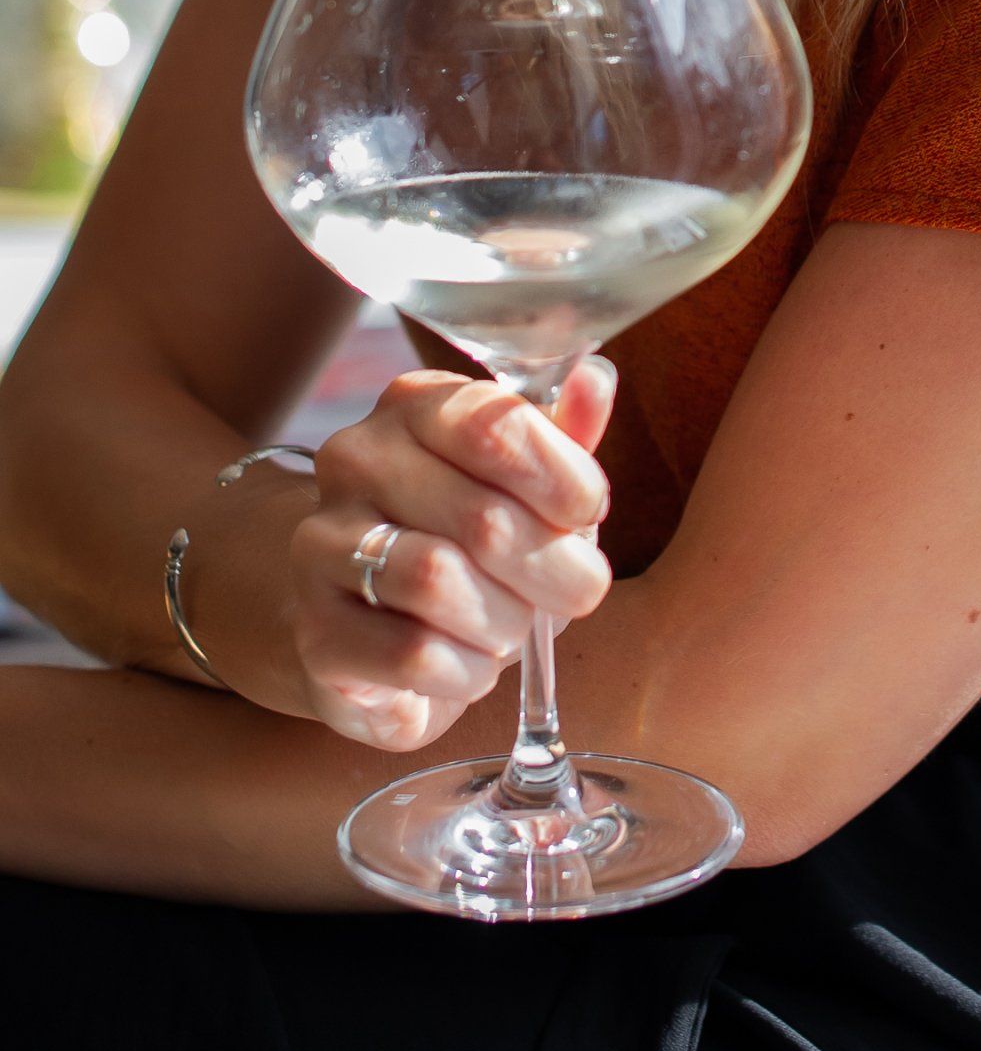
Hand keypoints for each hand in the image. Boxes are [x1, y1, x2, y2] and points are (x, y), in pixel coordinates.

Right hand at [288, 358, 615, 750]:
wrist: (375, 624)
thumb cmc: (470, 541)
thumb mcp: (527, 480)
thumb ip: (564, 433)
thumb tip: (595, 379)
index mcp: (414, 405)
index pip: (496, 427)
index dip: (563, 481)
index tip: (586, 514)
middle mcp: (355, 460)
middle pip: (482, 517)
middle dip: (552, 569)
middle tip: (574, 589)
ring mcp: (320, 544)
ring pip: (438, 581)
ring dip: (505, 621)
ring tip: (512, 626)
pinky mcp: (314, 632)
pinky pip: (410, 655)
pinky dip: (465, 671)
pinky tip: (471, 664)